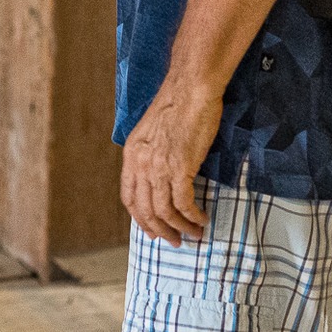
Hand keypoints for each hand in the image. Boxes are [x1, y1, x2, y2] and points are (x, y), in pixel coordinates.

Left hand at [120, 77, 223, 244]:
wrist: (191, 89)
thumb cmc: (178, 105)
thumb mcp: (153, 132)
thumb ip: (151, 155)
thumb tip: (160, 177)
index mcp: (131, 154)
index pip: (129, 197)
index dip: (140, 218)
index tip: (152, 230)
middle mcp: (141, 163)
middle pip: (146, 210)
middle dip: (160, 230)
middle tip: (175, 241)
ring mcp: (159, 167)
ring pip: (165, 211)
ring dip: (181, 228)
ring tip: (194, 234)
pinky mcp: (180, 167)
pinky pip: (184, 203)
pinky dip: (193, 216)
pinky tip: (202, 219)